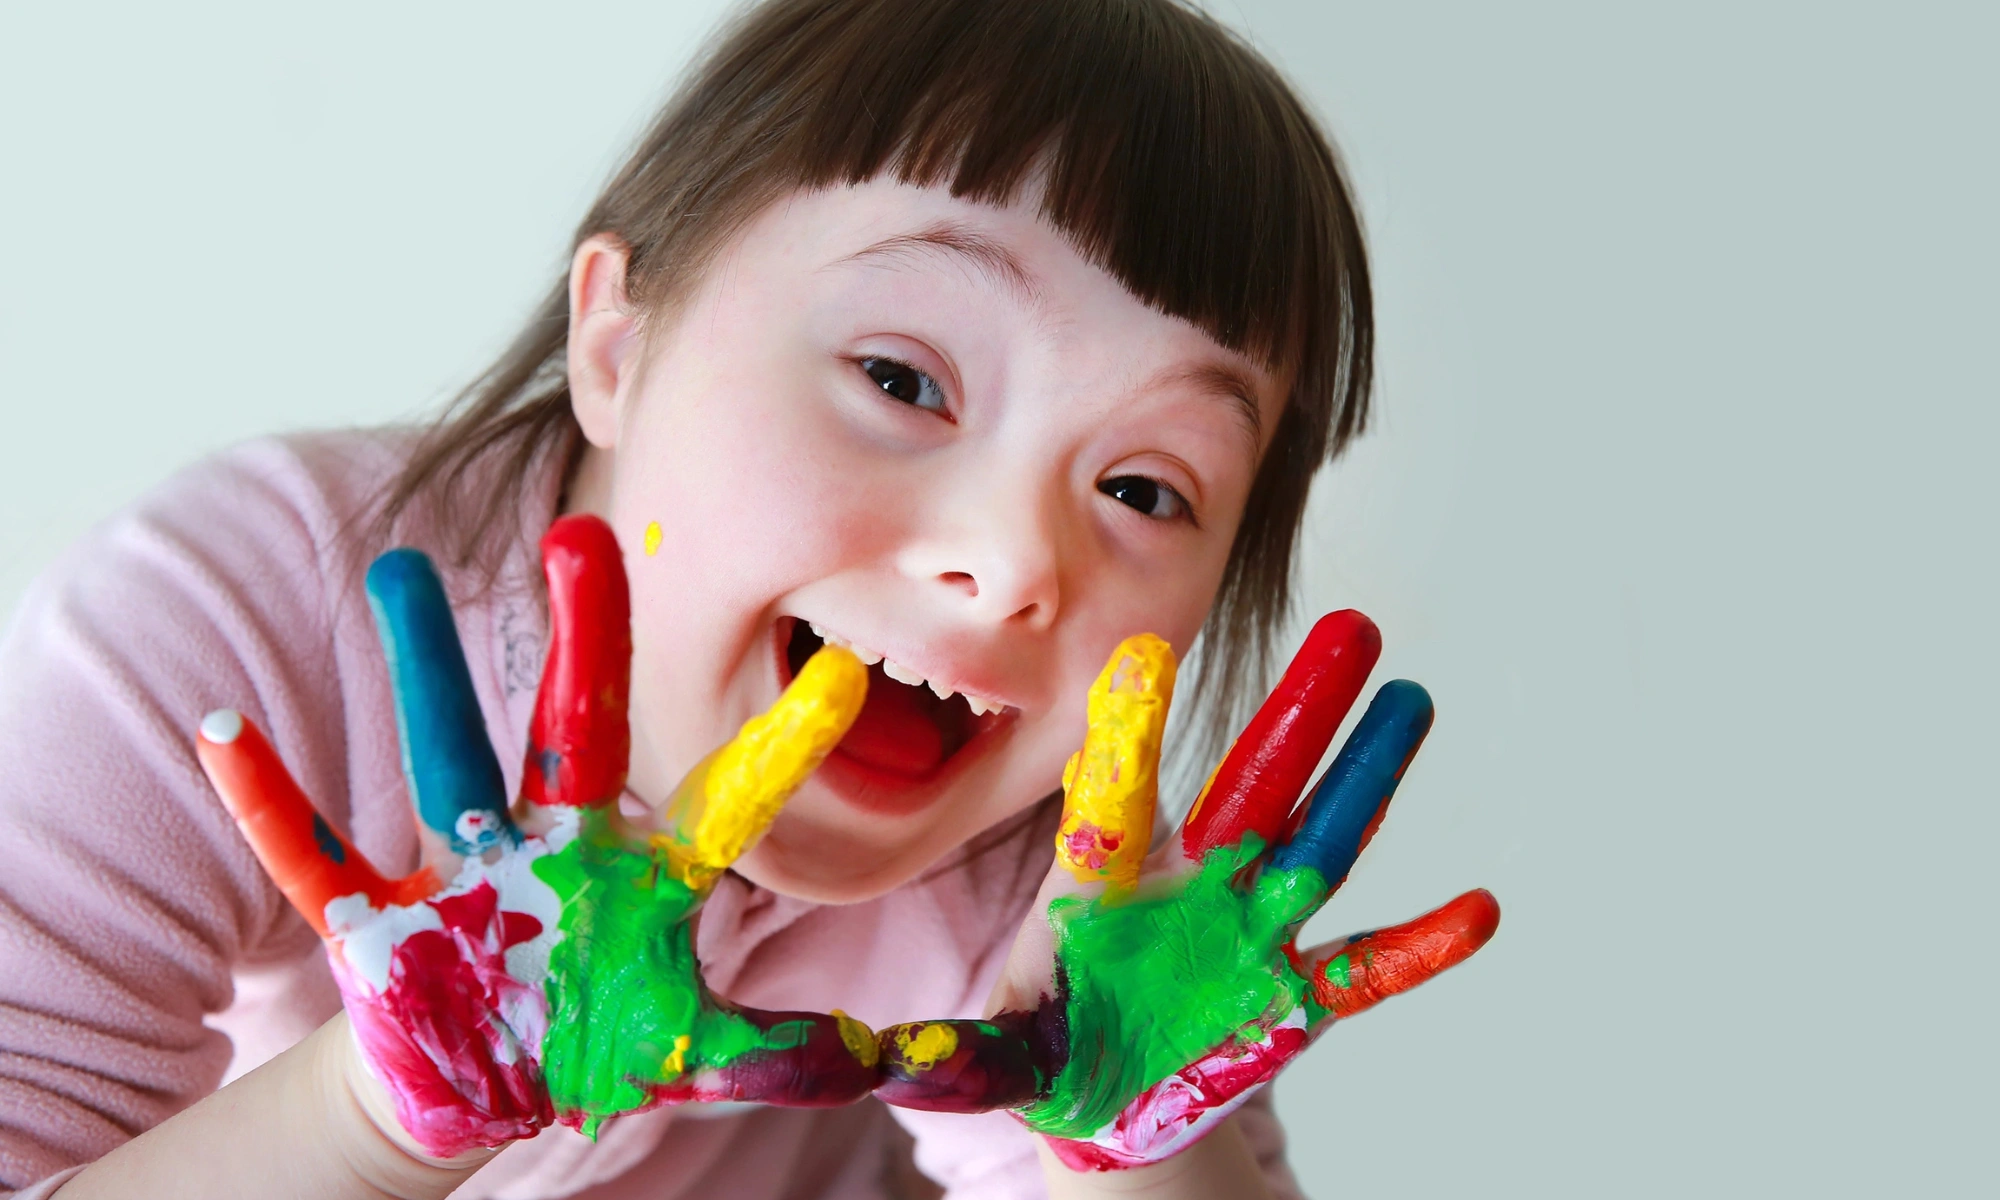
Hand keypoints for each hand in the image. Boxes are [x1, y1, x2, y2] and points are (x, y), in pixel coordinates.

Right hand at [195, 514, 881, 1156]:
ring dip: (418, 665)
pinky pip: (317, 856)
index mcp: (642, 873)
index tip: (847, 675)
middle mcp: (558, 842)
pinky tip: (225, 734)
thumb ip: (795, 1049)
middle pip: (577, 727)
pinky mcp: (382, 916)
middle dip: (584, 637)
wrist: (488, 1068)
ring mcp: (466, 869)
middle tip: (589, 532)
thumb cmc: (597, 1033)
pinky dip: (270, 803)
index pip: (726, 799)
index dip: (782, 745)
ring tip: (399, 565)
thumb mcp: (699, 1047)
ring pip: (443, 751)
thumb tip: (908, 1053)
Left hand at [873, 611, 1499, 1169]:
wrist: (1117, 1098)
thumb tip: (883, 1062)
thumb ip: (963, 1055)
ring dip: (1368, 781)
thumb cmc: (1052, 1047)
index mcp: (1110, 881)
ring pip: (1320, 843)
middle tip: (1355, 625)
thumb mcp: (1001, 1050)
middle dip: (1301, 710)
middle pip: (1253, 783)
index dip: (1132, 731)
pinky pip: (1366, 968)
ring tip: (1414, 706)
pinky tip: (1478, 910)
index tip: (1145, 653)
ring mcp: (1253, 931)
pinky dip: (1419, 946)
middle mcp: (1193, 884)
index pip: (1120, 793)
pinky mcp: (1296, 995)